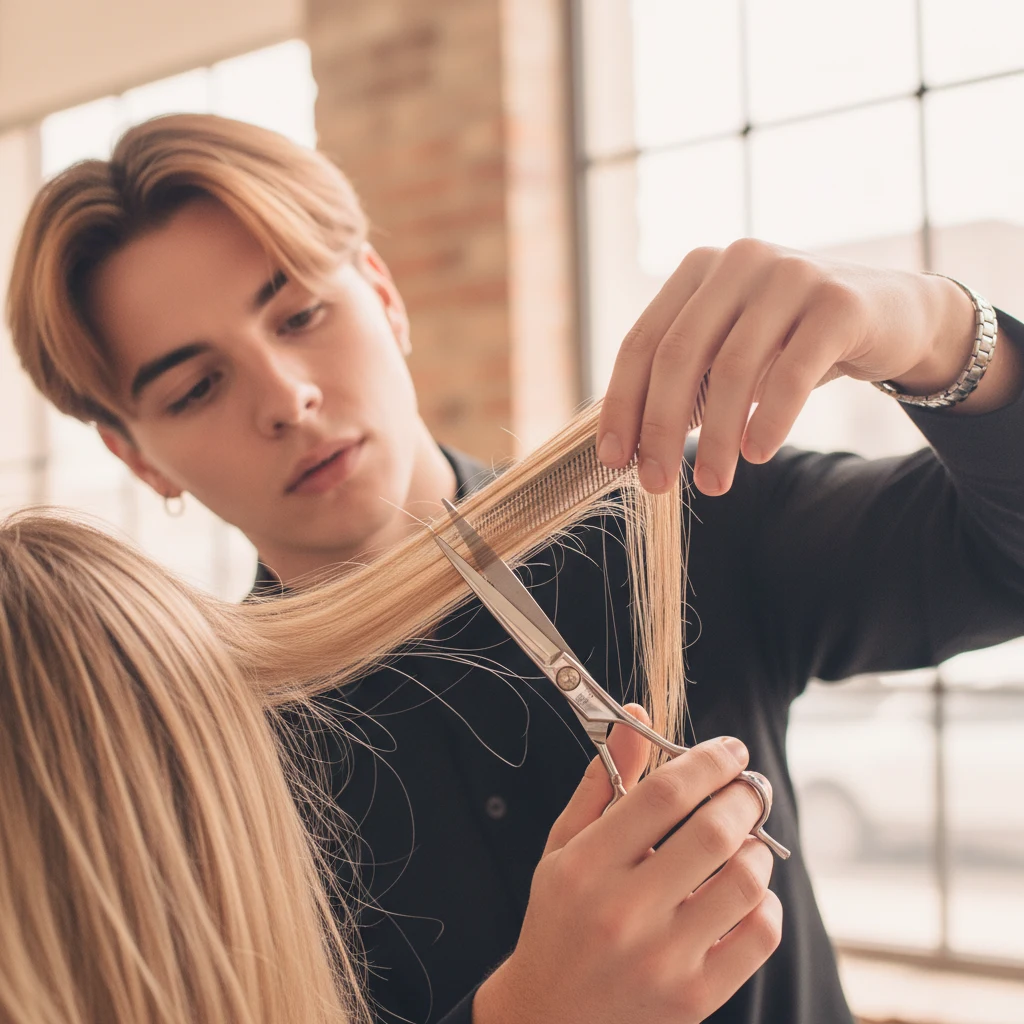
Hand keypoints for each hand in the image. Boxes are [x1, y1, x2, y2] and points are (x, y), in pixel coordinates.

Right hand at [473, 712, 781, 1023]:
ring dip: (758, 847)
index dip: (707, 761)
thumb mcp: (566, 844)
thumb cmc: (560, 918)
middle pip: (713, 832)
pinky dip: (767, 903)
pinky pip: (759, 936)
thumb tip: (636, 717)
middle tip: (749, 785)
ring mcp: (662, 959)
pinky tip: (747, 891)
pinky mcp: (694, 997)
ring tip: (746, 839)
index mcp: (586, 866)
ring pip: (745, 881)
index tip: (730, 749)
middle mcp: (623, 912)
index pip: (664, 793)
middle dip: (745, 795)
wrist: (550, 1017)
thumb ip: (603, 779)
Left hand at [596, 238, 998, 495]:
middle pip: (678, 355)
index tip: (613, 461)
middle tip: (655, 484)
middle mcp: (739, 262)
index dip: (623, 405)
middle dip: (660, 427)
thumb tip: (629, 446)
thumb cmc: (793, 344)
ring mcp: (790, 275)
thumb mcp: (731, 353)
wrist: (893, 317)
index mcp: (699, 270)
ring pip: (733, 368)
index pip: (643, 342)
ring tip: (713, 485)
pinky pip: (792, 372)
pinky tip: (758, 455)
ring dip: (718, 439)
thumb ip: (684, 382)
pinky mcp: (838, 303)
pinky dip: (769, 420)